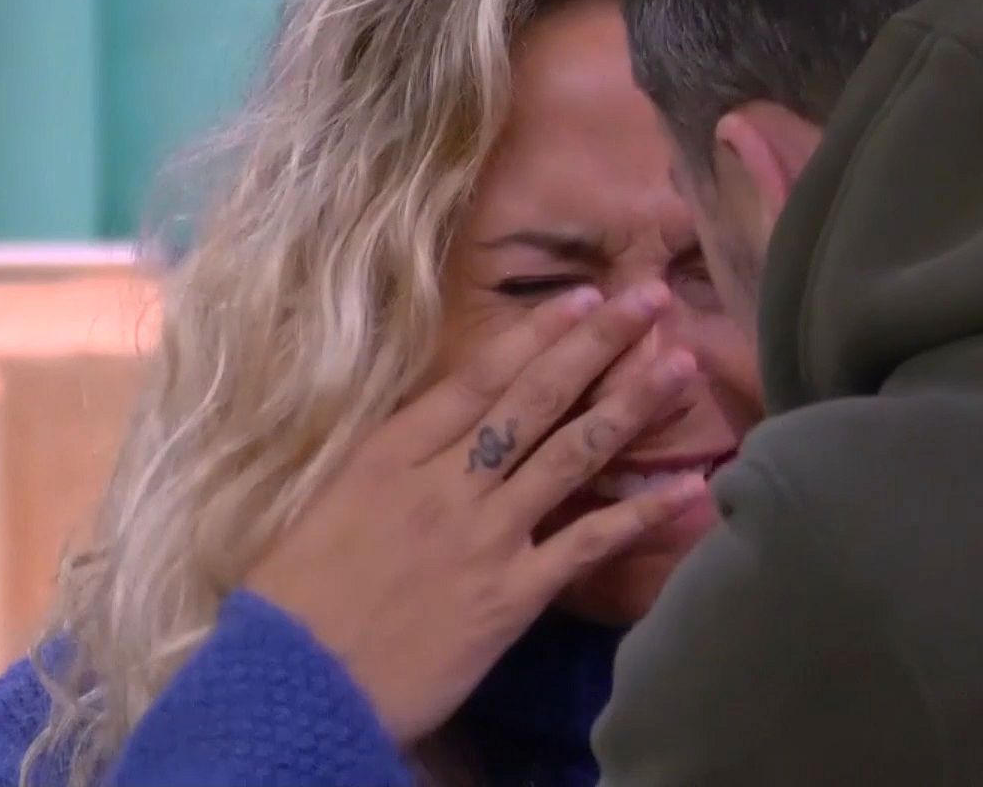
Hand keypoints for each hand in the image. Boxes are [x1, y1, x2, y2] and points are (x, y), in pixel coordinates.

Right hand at [245, 282, 706, 744]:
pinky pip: (587, 545)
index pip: (480, 377)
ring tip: (682, 365)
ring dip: (631, 405)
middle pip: (536, 398)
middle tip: (651, 298)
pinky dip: (642, 515)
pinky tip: (689, 488)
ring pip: (571, 454)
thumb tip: (440, 429)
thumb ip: (390, 464)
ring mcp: (485, 536)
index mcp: (392, 453)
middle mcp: (447, 482)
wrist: (293, 686)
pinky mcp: (510, 595)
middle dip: (599, 342)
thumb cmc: (294, 599)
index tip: (586, 295)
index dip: (539, 332)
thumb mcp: (328, 504)